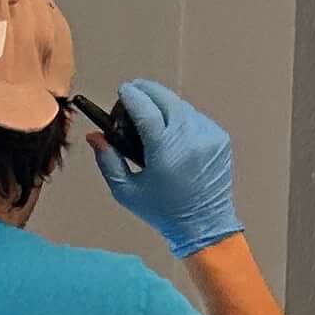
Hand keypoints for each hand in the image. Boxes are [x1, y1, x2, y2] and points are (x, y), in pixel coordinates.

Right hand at [90, 79, 239, 257]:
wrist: (204, 224)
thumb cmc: (162, 211)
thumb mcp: (127, 191)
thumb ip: (108, 161)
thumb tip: (94, 135)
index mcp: (165, 151)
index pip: (146, 109)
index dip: (132, 96)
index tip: (122, 90)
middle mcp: (189, 138)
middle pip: (165, 98)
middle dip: (147, 91)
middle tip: (134, 92)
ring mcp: (208, 135)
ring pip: (181, 106)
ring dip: (164, 104)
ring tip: (151, 114)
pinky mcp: (220, 137)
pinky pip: (196, 118)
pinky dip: (182, 118)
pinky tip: (172, 131)